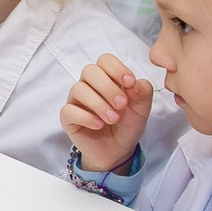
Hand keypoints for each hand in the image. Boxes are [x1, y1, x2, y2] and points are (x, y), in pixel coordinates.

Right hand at [62, 53, 153, 172]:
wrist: (119, 150)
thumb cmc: (127, 124)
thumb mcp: (142, 108)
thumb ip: (143, 92)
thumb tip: (135, 83)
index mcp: (107, 78)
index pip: (105, 60)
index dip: (116, 68)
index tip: (129, 83)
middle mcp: (89, 85)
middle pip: (90, 71)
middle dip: (108, 87)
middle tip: (122, 104)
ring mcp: (76, 100)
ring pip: (78, 89)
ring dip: (99, 104)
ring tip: (113, 119)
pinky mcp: (68, 118)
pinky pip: (69, 110)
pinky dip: (86, 117)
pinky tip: (99, 125)